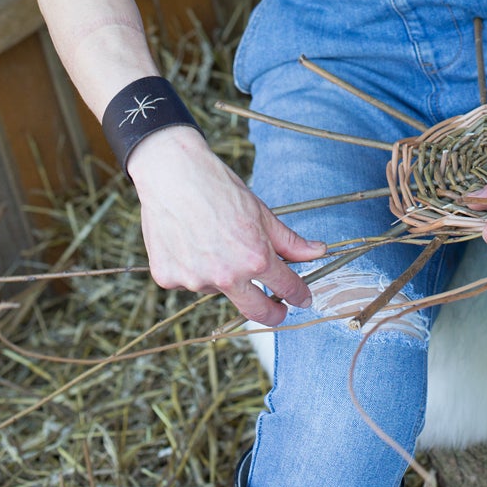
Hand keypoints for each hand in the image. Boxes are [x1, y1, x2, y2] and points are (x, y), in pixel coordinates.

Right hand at [127, 127, 325, 324]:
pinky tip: (188, 240)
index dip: (298, 294)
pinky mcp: (168, 279)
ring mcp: (195, 281)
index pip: (286, 287)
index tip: (302, 298)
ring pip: (218, 288)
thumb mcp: (261, 212)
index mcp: (254, 258)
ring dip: (223, 275)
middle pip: (256, 310)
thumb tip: (318, 251)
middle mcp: (226, 276)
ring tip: (212, 238)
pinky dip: (192, 267)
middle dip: (272, 314)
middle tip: (278, 311)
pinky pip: (188, 281)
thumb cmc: (218, 187)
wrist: (171, 173)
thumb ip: (290, 240)